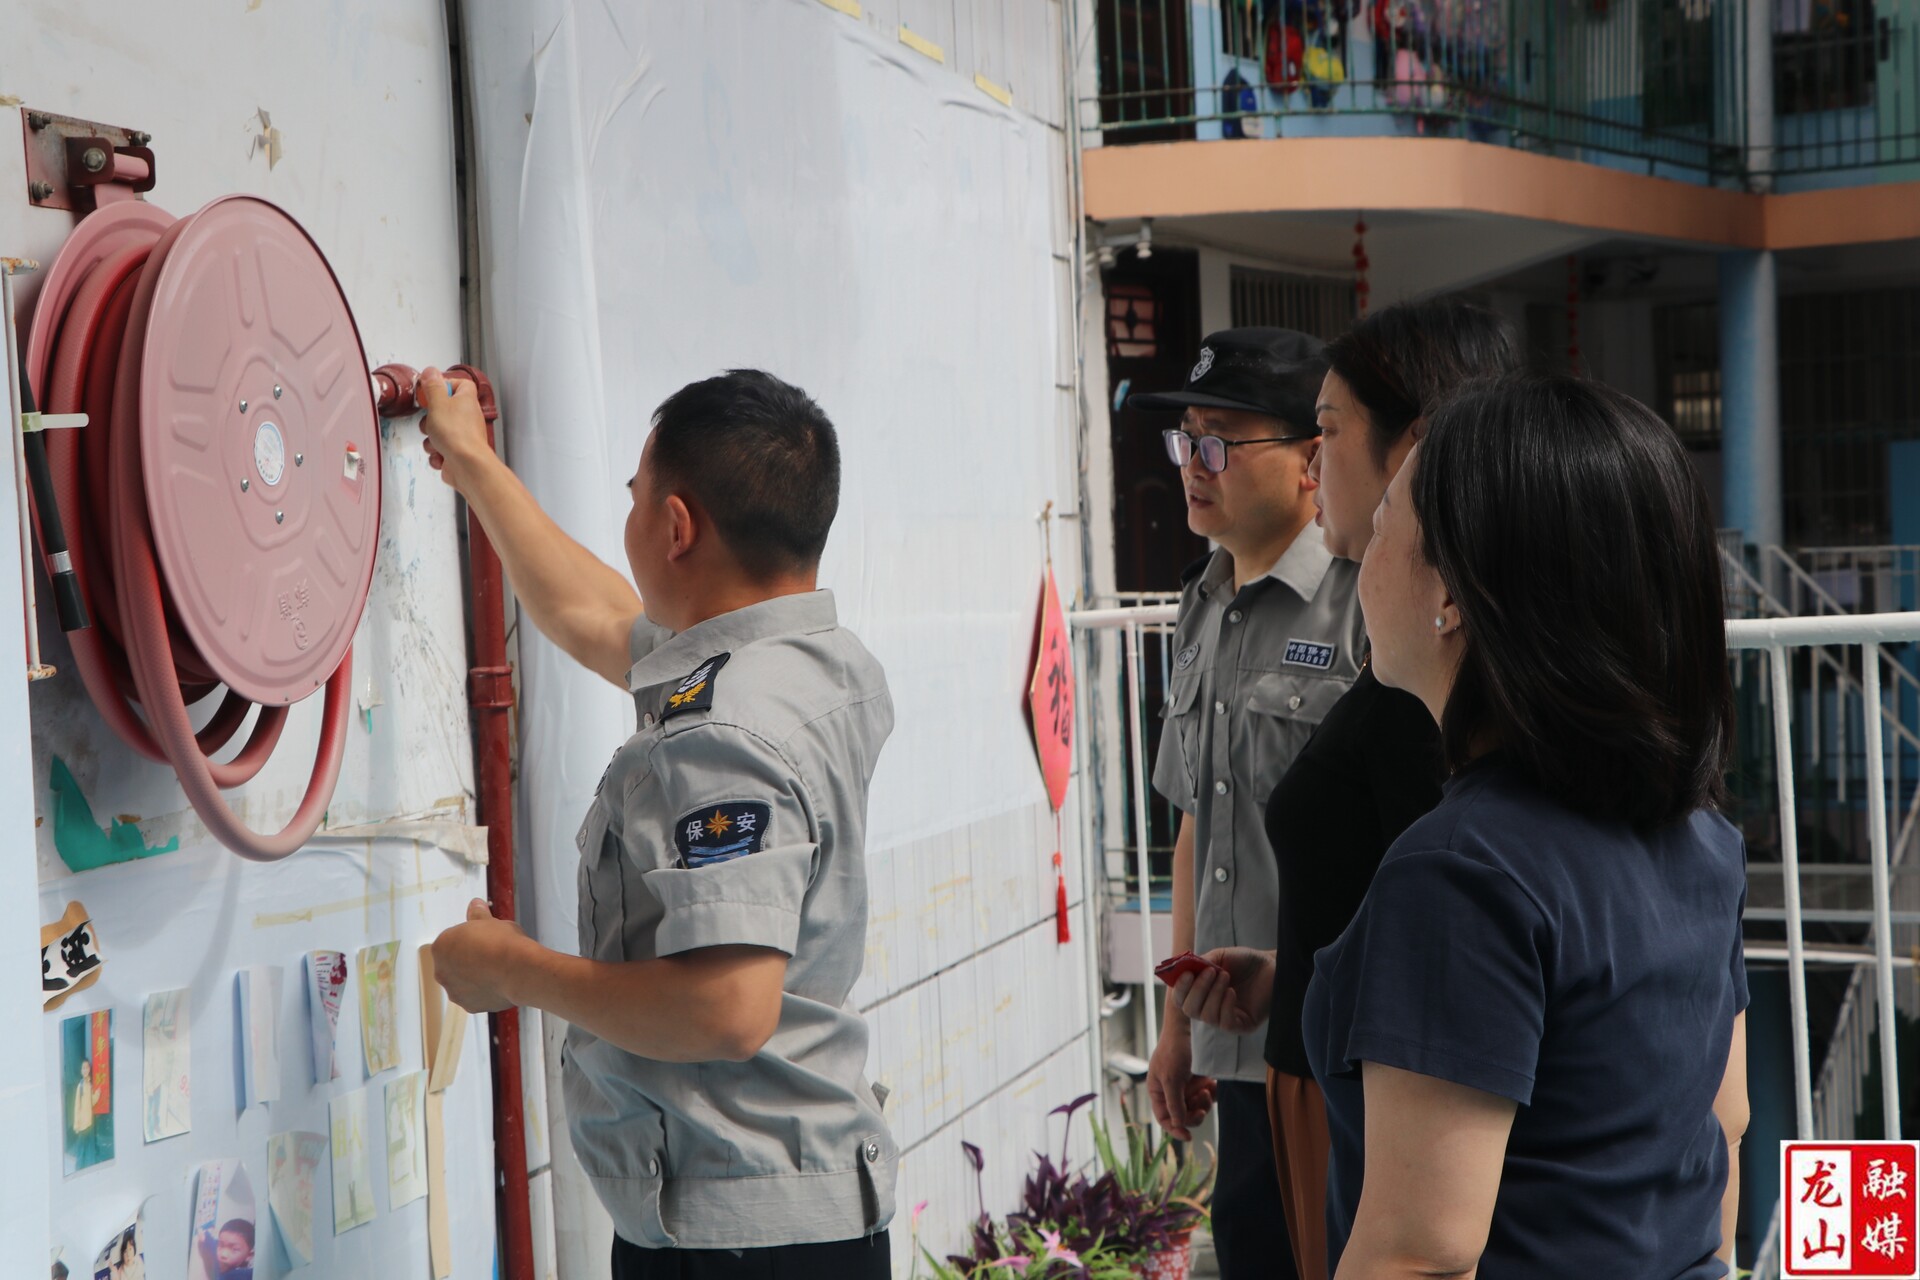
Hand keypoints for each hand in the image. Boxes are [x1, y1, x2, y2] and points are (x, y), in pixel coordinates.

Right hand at [415, 368, 491, 493]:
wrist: (467, 465)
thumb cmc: (457, 434)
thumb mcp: (438, 403)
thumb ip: (433, 386)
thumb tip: (430, 371)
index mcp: (466, 400)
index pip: (460, 384)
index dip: (444, 385)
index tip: (430, 391)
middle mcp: (467, 417)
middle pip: (442, 410)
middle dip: (430, 419)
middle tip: (430, 421)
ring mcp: (463, 436)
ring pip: (438, 432)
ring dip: (431, 439)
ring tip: (436, 442)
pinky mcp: (458, 453)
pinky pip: (439, 449)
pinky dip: (436, 454)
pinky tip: (441, 456)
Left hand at [430, 899, 529, 1012]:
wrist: (518, 969)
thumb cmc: (503, 941)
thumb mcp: (490, 921)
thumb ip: (478, 915)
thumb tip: (474, 903)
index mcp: (441, 946)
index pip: (451, 941)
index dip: (469, 939)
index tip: (485, 938)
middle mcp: (441, 971)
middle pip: (454, 964)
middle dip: (468, 960)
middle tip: (491, 954)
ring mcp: (455, 991)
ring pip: (464, 982)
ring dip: (475, 977)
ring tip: (498, 970)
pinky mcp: (469, 1006)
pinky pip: (476, 996)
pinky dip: (485, 992)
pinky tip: (500, 983)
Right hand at [1146, 1019, 1216, 1140]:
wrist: (1191, 1028)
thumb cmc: (1175, 1050)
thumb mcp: (1171, 1078)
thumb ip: (1174, 1103)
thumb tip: (1177, 1124)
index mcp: (1158, 1091)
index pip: (1164, 1118)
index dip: (1175, 1129)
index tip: (1188, 1136)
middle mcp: (1172, 1091)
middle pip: (1183, 1117)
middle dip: (1194, 1113)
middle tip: (1202, 1106)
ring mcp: (1187, 1087)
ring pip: (1197, 1109)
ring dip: (1204, 1103)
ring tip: (1207, 1089)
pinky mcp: (1201, 1081)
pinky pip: (1208, 1098)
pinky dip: (1211, 1095)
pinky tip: (1212, 1083)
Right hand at [1173, 946, 1274, 1035]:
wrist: (1274, 966)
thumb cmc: (1247, 961)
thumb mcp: (1221, 956)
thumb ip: (1201, 962)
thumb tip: (1183, 967)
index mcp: (1201, 992)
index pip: (1180, 998)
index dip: (1179, 988)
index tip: (1187, 974)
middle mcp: (1210, 1008)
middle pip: (1189, 1010)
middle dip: (1197, 990)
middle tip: (1211, 972)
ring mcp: (1225, 1018)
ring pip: (1206, 1016)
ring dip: (1213, 994)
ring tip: (1226, 976)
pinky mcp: (1242, 1026)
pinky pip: (1225, 1024)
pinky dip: (1225, 1006)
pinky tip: (1232, 992)